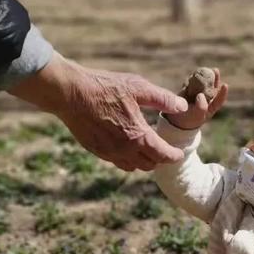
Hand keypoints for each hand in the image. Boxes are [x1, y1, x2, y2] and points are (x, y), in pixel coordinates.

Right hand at [8, 52, 188, 170]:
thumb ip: (163, 99)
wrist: (70, 93)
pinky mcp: (97, 152)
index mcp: (138, 136)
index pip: (164, 155)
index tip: (180, 152)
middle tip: (164, 148)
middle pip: (150, 165)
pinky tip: (128, 146)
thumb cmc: (105, 87)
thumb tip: (183, 106)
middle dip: (160, 158)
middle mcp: (125, 150)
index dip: (175, 156)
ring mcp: (110, 153)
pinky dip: (128, 159)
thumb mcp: (138, 87)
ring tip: (148, 148)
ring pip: (134, 167)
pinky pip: (118, 163)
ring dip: (144, 161)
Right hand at [166, 68, 227, 130]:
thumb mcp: (196, 115)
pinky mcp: (190, 89)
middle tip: (215, 70)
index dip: (223, 93)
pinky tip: (187, 83)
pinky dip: (190, 80)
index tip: (225, 85)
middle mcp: (207, 99)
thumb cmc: (190, 118)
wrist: (177, 118)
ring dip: (202, 76)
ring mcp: (198, 93)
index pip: (219, 100)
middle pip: (213, 87)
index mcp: (212, 107)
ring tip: (198, 74)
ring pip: (203, 82)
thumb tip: (201, 95)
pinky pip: (192, 82)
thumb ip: (200, 107)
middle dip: (215, 78)